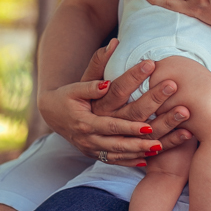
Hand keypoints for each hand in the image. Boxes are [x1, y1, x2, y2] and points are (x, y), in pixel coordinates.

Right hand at [38, 39, 192, 165]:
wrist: (51, 112)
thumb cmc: (67, 95)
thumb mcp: (77, 84)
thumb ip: (94, 72)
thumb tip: (113, 50)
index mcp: (85, 122)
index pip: (111, 125)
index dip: (130, 127)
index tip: (148, 125)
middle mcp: (88, 138)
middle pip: (117, 143)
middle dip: (139, 142)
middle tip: (160, 141)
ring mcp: (90, 148)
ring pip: (117, 154)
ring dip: (138, 153)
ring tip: (159, 149)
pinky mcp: (93, 153)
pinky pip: (113, 160)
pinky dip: (128, 161)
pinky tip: (146, 160)